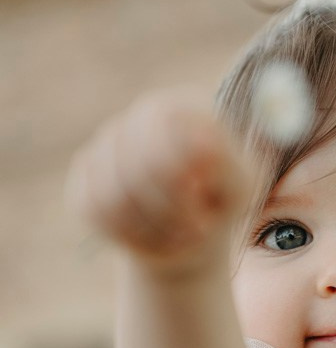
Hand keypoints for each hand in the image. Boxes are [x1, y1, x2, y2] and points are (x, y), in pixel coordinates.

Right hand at [66, 90, 253, 271]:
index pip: (159, 141)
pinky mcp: (83, 176)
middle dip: (164, 213)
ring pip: (108, 194)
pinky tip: (148, 236)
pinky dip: (123, 235)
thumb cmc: (220, 203)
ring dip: (148, 228)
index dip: (175, 185)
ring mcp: (105, 145)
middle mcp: (136, 119)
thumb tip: (203, 142)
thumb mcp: (239, 189)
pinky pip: (91, 210)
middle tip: (192, 232)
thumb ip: (227, 166)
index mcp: (177, 111)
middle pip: (131, 170)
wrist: (191, 230)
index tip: (201, 211)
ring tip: (175, 236)